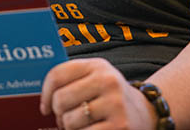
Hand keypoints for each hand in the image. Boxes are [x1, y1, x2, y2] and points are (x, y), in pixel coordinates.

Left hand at [40, 58, 157, 129]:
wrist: (146, 113)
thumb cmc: (110, 96)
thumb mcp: (96, 78)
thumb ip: (72, 80)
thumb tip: (43, 99)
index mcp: (97, 66)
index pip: (58, 74)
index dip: (45, 93)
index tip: (45, 106)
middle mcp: (107, 81)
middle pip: (61, 99)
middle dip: (58, 114)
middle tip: (64, 118)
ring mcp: (115, 104)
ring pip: (70, 121)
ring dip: (70, 128)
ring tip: (81, 125)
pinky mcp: (119, 126)